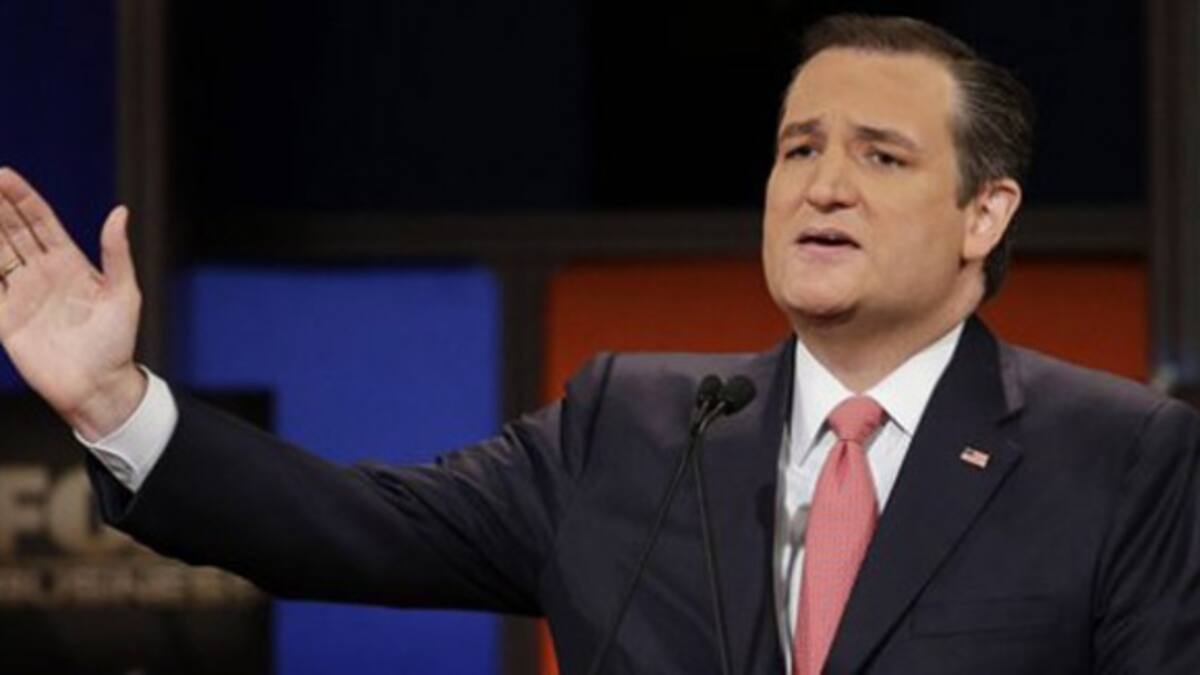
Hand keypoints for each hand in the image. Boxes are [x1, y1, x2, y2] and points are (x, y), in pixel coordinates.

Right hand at [0, 167, 145, 439]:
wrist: (99, 387)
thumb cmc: (118, 342)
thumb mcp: (123, 293)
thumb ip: (116, 254)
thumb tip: (120, 212)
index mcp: (70, 263)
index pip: (41, 222)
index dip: (23, 199)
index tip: (4, 174)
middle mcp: (42, 274)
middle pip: (12, 230)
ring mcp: (20, 294)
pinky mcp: (5, 319)